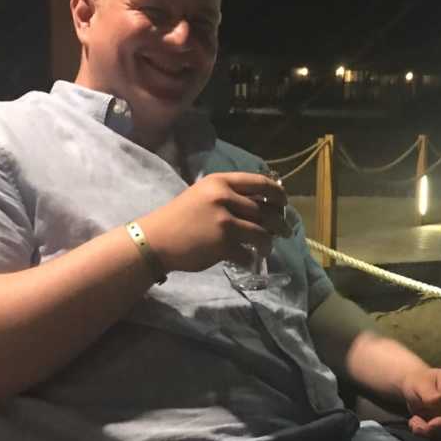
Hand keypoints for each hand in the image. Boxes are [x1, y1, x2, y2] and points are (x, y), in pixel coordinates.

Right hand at [142, 172, 289, 272]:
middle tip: (285, 230)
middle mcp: (224, 198)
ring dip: (268, 243)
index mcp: (220, 182)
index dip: (277, 193)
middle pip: (266, 210)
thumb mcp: (203, 196)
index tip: (284, 203)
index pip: (260, 182)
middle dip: (280, 223)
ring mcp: (224, 221)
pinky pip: (247, 253)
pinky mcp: (223, 244)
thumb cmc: (179, 218)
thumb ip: (229, 196)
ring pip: (262, 233)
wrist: (155, 240)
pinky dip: (249, 258)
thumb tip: (262, 205)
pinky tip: (246, 259)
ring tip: (266, 247)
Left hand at [400, 367, 440, 440]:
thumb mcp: (419, 383)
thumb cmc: (420, 382)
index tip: (430, 425)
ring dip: (430, 434)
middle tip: (414, 424)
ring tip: (414, 423)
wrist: (417, 389)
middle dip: (436, 429)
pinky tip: (418, 427)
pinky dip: (430, 437)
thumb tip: (438, 401)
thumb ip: (428, 392)